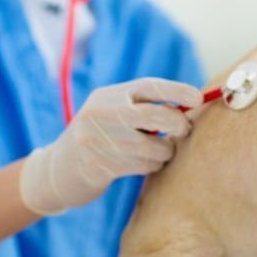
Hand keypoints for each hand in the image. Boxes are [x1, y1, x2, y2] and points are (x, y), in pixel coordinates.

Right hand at [19, 78, 201, 214]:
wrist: (58, 170)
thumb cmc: (99, 139)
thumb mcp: (113, 114)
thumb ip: (141, 108)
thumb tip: (188, 107)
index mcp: (107, 96)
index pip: (148, 87)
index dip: (176, 91)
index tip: (198, 97)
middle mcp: (101, 113)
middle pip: (154, 115)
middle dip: (177, 123)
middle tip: (184, 130)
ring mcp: (99, 140)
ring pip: (152, 146)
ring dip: (165, 151)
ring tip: (160, 151)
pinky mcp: (99, 166)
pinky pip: (143, 164)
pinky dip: (153, 164)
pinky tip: (146, 162)